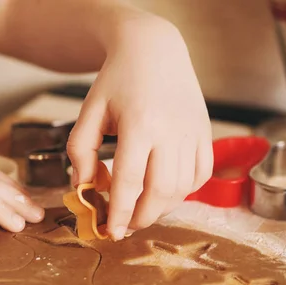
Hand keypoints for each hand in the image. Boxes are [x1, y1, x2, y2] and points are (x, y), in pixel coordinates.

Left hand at [67, 17, 212, 239]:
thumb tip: (83, 188)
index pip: (129, 181)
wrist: (153, 50)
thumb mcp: (89, 112)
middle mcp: (171, 130)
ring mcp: (192, 132)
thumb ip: (79, 151)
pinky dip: (183, 192)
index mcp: (139, 123)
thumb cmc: (116, 82)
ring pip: (182, 188)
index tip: (111, 232)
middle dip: (142, 217)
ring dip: (161, 208)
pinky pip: (200, 175)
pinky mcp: (206, 133)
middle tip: (126, 225)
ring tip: (142, 209)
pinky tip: (164, 190)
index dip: (120, 213)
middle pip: (161, 191)